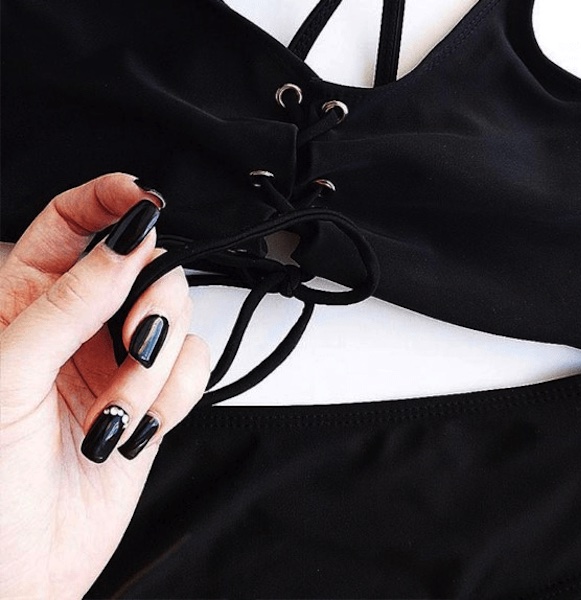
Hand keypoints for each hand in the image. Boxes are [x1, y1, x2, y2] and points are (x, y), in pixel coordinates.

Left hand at [0, 174, 209, 598]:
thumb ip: (68, 304)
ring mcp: (120, 360)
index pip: (71, 225)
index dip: (109, 201)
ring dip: (155, 368)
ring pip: (177, 318)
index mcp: (26, 303)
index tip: (144, 198)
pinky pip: (194, 365)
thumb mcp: (9, 377)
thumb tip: (123, 249)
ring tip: (117, 411)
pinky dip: (173, 397)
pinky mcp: (154, 396)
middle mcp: (80, 326)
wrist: (19, 568)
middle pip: (146, 269)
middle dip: (151, 304)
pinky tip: (135, 426)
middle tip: (132, 340)